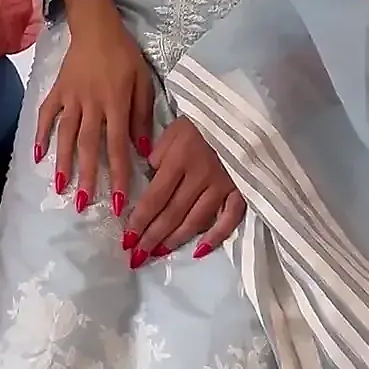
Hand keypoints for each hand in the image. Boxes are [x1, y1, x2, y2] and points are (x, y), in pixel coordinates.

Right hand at [35, 8, 153, 220]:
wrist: (97, 27)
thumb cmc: (125, 56)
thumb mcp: (144, 82)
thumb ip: (142, 117)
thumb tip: (144, 151)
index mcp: (116, 104)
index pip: (117, 146)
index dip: (117, 175)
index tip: (117, 202)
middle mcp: (92, 104)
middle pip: (88, 145)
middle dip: (86, 176)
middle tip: (83, 204)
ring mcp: (71, 97)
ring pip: (66, 134)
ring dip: (63, 162)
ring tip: (60, 187)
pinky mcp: (57, 90)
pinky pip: (46, 114)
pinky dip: (40, 133)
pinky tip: (37, 155)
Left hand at [122, 115, 243, 266]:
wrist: (240, 113)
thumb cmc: (200, 121)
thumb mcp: (172, 130)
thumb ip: (158, 154)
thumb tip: (148, 178)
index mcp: (179, 159)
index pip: (154, 198)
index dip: (139, 221)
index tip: (126, 239)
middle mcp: (200, 176)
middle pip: (172, 213)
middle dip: (152, 237)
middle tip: (137, 256)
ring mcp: (223, 185)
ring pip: (196, 220)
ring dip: (175, 240)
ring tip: (158, 254)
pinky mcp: (241, 190)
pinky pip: (229, 219)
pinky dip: (216, 237)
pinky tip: (200, 251)